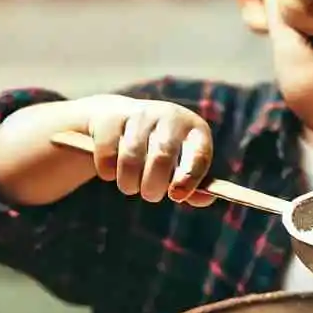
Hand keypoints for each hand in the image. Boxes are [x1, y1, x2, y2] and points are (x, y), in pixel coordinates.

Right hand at [86, 97, 214, 205]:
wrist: (117, 117)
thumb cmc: (157, 149)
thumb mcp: (179, 162)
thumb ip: (192, 184)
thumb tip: (205, 198)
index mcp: (194, 129)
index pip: (199, 154)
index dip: (189, 179)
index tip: (177, 196)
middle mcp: (170, 115)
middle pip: (162, 156)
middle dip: (154, 186)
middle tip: (150, 196)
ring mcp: (139, 113)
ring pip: (131, 159)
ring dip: (129, 183)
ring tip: (130, 186)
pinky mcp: (110, 117)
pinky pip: (107, 154)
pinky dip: (107, 172)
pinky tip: (111, 170)